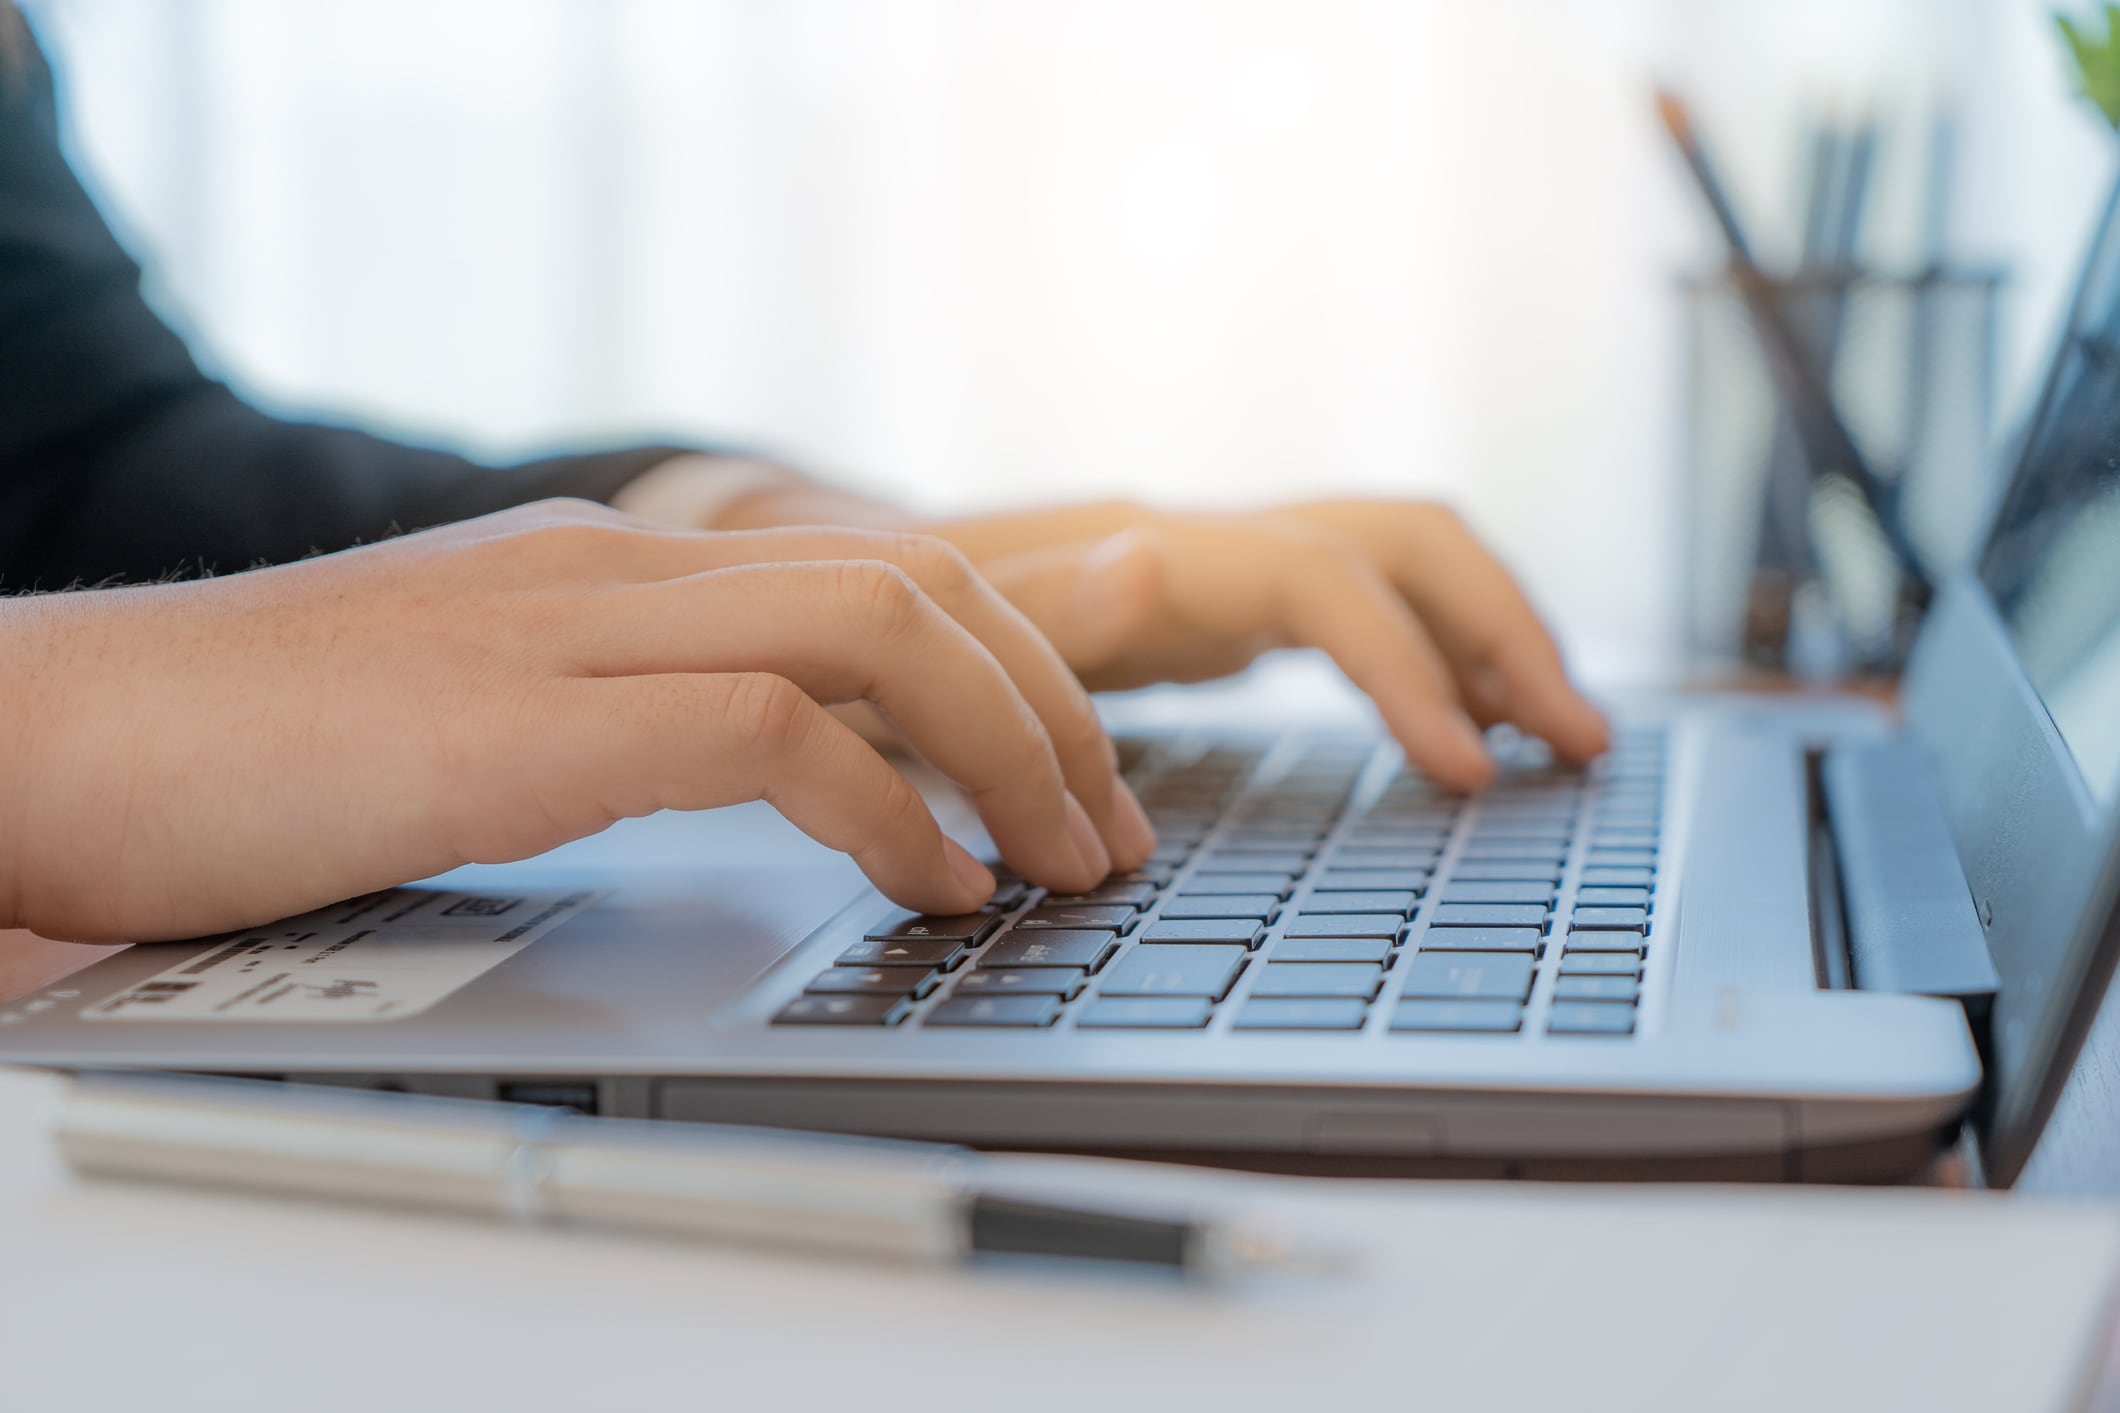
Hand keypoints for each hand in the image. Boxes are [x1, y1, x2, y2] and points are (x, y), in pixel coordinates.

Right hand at [0, 501, 1152, 941]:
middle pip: (912, 579)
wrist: (48, 740)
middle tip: (1112, 819)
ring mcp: (571, 628)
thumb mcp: (476, 718)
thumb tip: (739, 771)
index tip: (1107, 690)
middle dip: (1050, 697)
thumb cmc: (246, 758)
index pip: (866, 555)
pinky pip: (773, 730)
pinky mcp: (528, 720)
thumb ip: (613, 720)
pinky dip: (884, 808)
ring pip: (876, 626)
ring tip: (1065, 858)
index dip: (1017, 621)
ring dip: (1007, 744)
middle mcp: (614, 570)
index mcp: (610, 569)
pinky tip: (931, 886)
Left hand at [929, 500, 1609, 789]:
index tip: (1467, 771)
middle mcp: (1213, 542)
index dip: (1407, 670)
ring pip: (1408, 564)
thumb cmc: (890, 642)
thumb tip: (1147, 552)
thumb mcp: (941, 644)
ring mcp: (1230, 566)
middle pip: (1407, 540)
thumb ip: (1044, 610)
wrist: (856, 597)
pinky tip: (1471, 731)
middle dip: (1508, 631)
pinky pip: (1372, 612)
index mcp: (1157, 556)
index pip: (1326, 583)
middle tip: (1581, 743)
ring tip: (1568, 740)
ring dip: (1498, 639)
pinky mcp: (1232, 605)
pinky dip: (1440, 663)